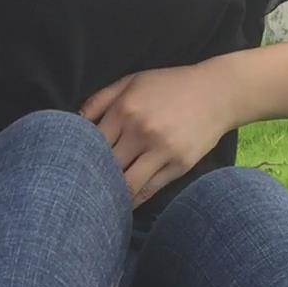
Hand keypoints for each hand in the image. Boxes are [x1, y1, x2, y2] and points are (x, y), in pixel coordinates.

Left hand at [81, 61, 237, 207]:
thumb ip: (99, 100)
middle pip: (106, 166)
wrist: (217, 92)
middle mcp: (141, 131)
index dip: (78, 157)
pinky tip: (122, 205)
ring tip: (99, 204)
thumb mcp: (131, 81)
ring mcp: (162, 151)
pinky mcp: (179, 166)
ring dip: (112, 195)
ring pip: (126, 184)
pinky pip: (149, 190)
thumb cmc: (169, 85)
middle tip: (79, 191)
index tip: (70, 168)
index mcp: (125, 109)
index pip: (91, 143)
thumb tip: (71, 122)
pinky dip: (133, 200)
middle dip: (92, 179)